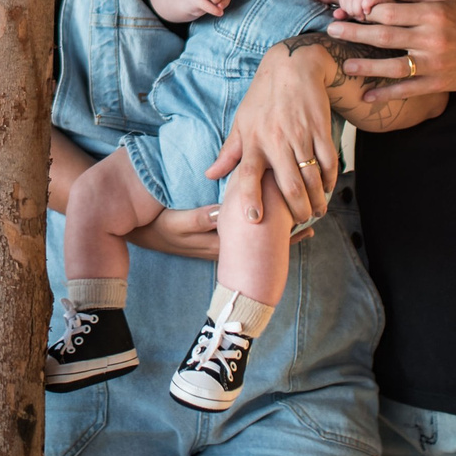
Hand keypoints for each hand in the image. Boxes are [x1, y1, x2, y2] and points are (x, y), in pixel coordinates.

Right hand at [127, 205, 315, 261]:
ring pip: (257, 240)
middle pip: (260, 239)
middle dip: (286, 229)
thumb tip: (224, 213)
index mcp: (217, 240)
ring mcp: (223, 246)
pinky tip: (280, 225)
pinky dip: (266, 232)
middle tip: (313, 219)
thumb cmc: (159, 226)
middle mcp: (225, 246)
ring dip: (279, 232)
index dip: (274, 220)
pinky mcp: (219, 243)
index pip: (252, 231)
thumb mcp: (177, 223)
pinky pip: (248, 239)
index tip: (297, 209)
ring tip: (308, 225)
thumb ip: (199, 219)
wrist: (142, 235)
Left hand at [205, 42, 341, 225]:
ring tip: (317, 211)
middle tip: (301, 221)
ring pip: (311, 177)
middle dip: (297, 209)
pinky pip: (328, 161)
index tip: (254, 219)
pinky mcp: (320, 129)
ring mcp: (300, 135)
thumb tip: (209, 175)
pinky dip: (330, 179)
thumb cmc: (263, 97)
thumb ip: (229, 152)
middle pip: (288, 184)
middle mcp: (276, 140)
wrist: (292, 67)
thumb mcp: (241, 122)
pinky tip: (328, 187)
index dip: (250, 198)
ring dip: (317, 199)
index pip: (248, 175)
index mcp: (253, 140)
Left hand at [325, 0, 455, 102]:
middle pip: (385, 36)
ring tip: (345, 64)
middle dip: (355, 33)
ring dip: (366, 65)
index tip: (348, 10)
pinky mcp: (437, 83)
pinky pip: (407, 89)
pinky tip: (367, 96)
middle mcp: (432, 39)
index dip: (366, 11)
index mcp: (432, 14)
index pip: (390, 12)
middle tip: (332, 30)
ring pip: (393, 66)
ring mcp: (434, 64)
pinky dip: (386, 94)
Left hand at [335, 0, 388, 19]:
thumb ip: (347, 13)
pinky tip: (369, 12)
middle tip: (360, 17)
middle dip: (352, 10)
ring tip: (366, 16)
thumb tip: (336, 14)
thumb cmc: (379, 16)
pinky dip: (367, 6)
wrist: (398, 14)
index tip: (354, 15)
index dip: (346, 8)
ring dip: (359, 10)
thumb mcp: (360, 14)